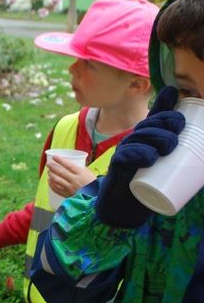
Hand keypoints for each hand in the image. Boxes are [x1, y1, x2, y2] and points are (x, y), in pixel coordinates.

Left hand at [47, 156, 95, 197]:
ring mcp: (70, 188)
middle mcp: (75, 181)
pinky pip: (57, 189)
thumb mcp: (90, 174)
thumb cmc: (94, 185)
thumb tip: (74, 163)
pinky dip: (52, 184)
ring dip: (51, 175)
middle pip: (61, 172)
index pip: (69, 165)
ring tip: (49, 171)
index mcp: (81, 174)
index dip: (60, 160)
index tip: (54, 157)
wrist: (96, 199)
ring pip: (57, 180)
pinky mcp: (68, 195)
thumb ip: (82, 169)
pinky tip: (49, 181)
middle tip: (48, 164)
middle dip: (53, 167)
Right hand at [95, 86, 184, 227]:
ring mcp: (124, 153)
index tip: (175, 95)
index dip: (164, 104)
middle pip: (148, 124)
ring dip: (154, 137)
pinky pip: (125, 157)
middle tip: (178, 130)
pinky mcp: (117, 168)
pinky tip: (149, 156)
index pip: (155, 116)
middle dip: (164, 121)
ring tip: (168, 146)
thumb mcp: (169, 169)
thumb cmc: (149, 186)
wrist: (126, 207)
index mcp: (147, 138)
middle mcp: (134, 141)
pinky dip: (138, 154)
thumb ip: (184, 159)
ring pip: (138, 137)